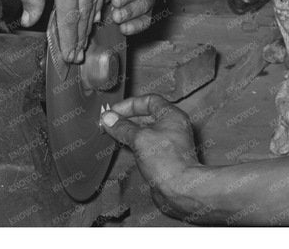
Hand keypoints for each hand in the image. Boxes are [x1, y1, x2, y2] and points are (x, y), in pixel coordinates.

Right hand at [100, 94, 199, 208]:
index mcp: (172, 116)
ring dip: (129, 132)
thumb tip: (108, 118)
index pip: (149, 100)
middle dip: (127, 118)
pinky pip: (147, 146)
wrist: (180, 189)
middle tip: (110, 122)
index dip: (130, 104)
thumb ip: (122, 127)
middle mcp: (173, 128)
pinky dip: (134, 144)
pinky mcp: (165, 159)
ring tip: (113, 134)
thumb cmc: (168, 161)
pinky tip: (123, 147)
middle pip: (147, 116)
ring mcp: (169, 144)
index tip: (114, 111)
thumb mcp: (139, 138)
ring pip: (146, 132)